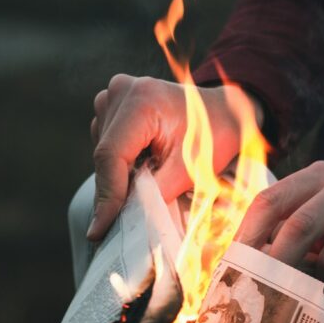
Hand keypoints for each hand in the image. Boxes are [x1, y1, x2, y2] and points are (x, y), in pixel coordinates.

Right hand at [87, 74, 261, 239]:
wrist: (223, 110)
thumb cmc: (215, 136)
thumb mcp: (190, 169)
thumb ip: (156, 193)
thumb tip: (126, 219)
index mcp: (143, 101)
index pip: (111, 155)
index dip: (106, 196)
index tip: (100, 230)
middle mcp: (123, 92)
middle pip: (104, 155)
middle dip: (111, 192)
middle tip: (119, 225)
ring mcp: (116, 95)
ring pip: (103, 151)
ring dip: (118, 177)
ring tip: (147, 184)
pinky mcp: (114, 104)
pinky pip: (107, 143)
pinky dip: (121, 163)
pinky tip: (142, 167)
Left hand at [236, 161, 323, 301]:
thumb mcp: (313, 228)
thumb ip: (279, 236)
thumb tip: (233, 268)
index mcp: (317, 175)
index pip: (271, 199)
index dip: (248, 235)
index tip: (235, 267)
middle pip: (300, 225)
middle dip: (279, 265)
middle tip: (267, 293)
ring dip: (323, 285)